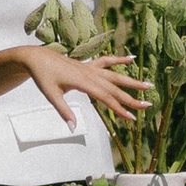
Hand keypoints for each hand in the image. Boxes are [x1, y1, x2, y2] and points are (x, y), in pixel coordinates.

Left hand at [20, 48, 149, 126]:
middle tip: (147, 105)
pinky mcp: (88, 64)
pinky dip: (119, 59)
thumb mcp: (51, 95)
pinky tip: (131, 59)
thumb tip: (73, 128)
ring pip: (115, 75)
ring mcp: (90, 68)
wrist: (37, 58)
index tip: (131, 118)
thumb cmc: (43, 77)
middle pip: (115, 88)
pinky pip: (107, 61)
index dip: (119, 108)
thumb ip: (64, 111)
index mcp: (82, 82)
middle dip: (132, 98)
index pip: (105, 97)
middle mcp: (90, 74)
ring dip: (131, 80)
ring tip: (148, 85)